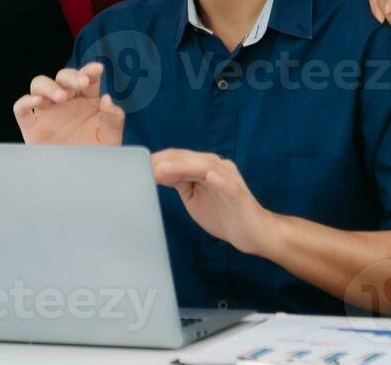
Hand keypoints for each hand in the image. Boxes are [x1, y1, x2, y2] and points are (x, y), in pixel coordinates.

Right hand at [13, 62, 124, 146]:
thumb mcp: (111, 139)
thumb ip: (113, 119)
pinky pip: (21, 109)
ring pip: (39, 85)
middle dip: (71, 76)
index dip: (90, 70)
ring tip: (61, 97)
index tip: (97, 70)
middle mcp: (66, 102)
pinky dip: (25, 102)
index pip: (87, 78)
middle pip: (62, 77)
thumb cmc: (97, 156)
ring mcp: (47, 112)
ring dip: (49, 86)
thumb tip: (107, 99)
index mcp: (87, 100)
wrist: (80, 181)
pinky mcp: (31, 127)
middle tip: (81, 83)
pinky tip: (36, 102)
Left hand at [151, 149, 277, 256]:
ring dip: (181, 166)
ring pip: (202, 165)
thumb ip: (178, 182)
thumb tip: (155, 173)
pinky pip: (226, 182)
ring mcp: (228, 177)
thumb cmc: (224, 214)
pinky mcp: (237, 191)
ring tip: (162, 169)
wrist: (254, 232)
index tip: (136, 165)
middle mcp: (216, 166)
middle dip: (163, 161)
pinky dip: (216, 178)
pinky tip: (207, 177)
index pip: (177, 157)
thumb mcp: (193, 195)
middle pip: (186, 157)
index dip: (157, 160)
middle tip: (141, 166)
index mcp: (204, 166)